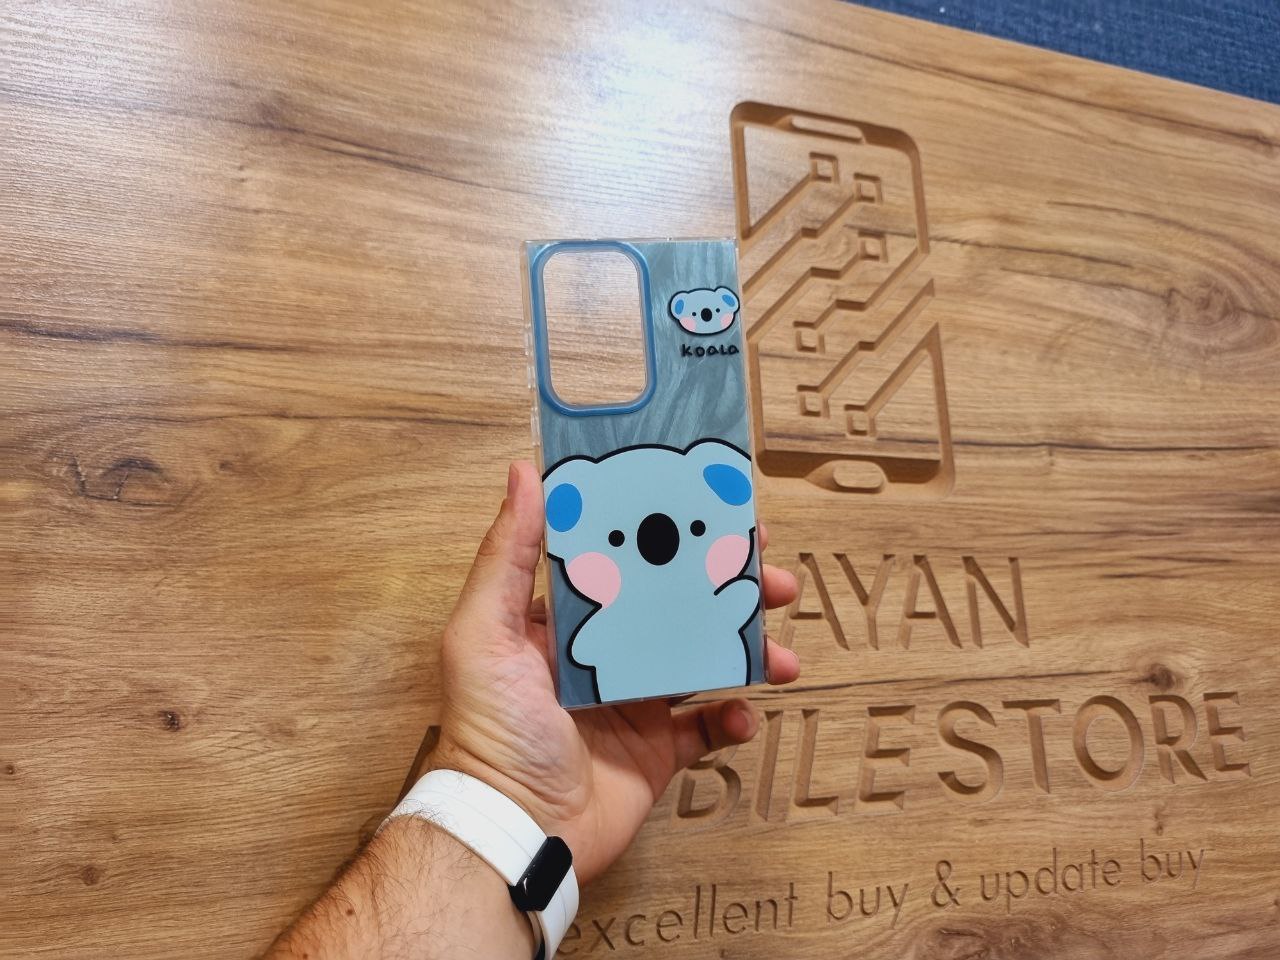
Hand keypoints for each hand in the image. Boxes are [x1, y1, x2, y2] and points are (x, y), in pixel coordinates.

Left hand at [430, 461, 799, 882]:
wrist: (516, 829)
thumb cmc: (490, 730)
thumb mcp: (484, 631)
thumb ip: (506, 553)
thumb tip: (524, 472)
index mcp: (567, 620)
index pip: (626, 560)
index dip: (671, 534)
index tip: (716, 512)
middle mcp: (603, 653)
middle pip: (677, 605)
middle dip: (728, 589)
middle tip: (771, 577)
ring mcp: (632, 702)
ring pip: (703, 660)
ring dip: (746, 650)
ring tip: (779, 654)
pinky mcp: (654, 750)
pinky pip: (705, 727)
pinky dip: (731, 717)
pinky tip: (741, 712)